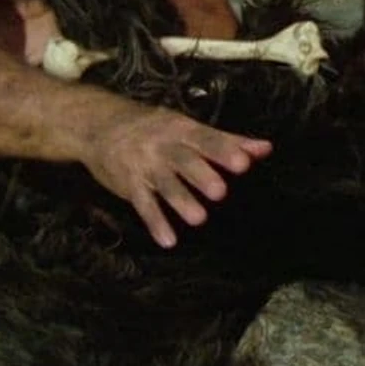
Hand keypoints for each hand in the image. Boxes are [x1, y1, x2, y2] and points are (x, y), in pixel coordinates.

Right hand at [85, 107, 271, 247]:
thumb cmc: (154, 128)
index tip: (243, 164)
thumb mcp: (188, 128)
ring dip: (180, 201)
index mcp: (181, 129)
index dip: (223, 151)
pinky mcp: (129, 185)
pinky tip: (168, 241)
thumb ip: (229, 140)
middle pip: (184, 160)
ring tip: (200, 219)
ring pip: (164, 184)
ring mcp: (144, 165)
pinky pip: (142, 204)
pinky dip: (154, 223)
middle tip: (221, 192)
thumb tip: (267, 148)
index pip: (205, 139)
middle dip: (201, 175)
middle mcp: (163, 146)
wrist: (98, 125)